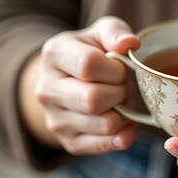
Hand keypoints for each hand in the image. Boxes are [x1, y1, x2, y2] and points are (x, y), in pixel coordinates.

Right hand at [34, 16, 140, 153]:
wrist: (70, 81)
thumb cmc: (92, 53)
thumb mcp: (100, 33)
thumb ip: (115, 31)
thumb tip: (130, 43)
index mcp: (54, 55)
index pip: (88, 65)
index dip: (115, 68)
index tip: (120, 67)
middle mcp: (47, 90)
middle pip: (94, 99)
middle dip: (120, 91)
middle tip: (123, 85)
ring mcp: (55, 120)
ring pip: (104, 124)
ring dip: (125, 113)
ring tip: (120, 100)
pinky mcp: (69, 143)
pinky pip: (106, 145)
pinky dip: (124, 134)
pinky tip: (124, 119)